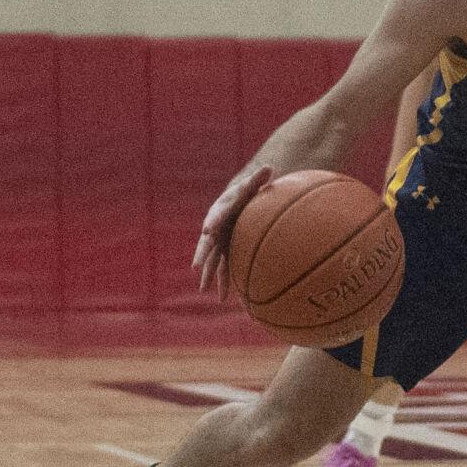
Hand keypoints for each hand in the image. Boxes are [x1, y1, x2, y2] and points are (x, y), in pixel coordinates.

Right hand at [193, 164, 273, 299]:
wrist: (239, 199)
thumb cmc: (247, 190)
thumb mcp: (253, 183)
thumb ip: (259, 177)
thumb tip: (269, 167)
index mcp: (221, 209)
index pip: (216, 214)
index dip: (212, 221)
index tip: (208, 229)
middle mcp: (216, 228)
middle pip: (207, 242)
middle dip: (202, 255)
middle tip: (197, 266)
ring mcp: (220, 241)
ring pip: (213, 259)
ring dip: (209, 274)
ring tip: (204, 290)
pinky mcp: (226, 251)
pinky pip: (224, 268)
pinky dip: (224, 282)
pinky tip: (225, 298)